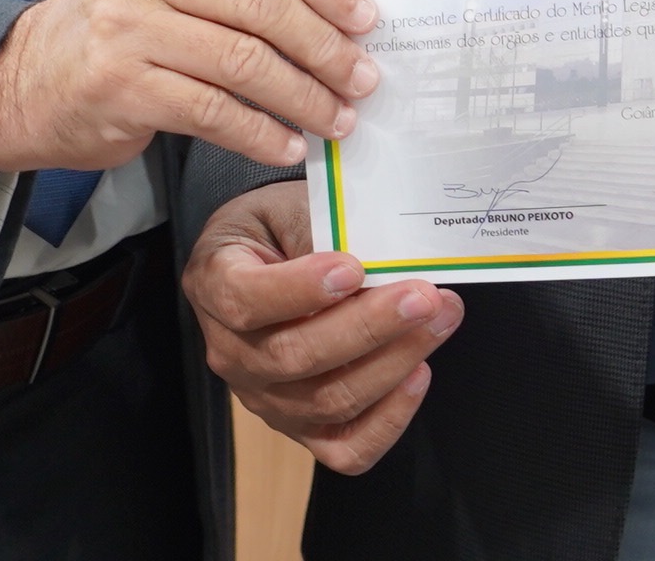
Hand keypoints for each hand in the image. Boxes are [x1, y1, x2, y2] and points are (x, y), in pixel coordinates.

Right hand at [0, 0, 380, 174]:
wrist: (27, 81)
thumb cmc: (119, 28)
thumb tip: (339, 6)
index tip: (366, 18)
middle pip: (261, 3)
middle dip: (325, 46)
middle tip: (362, 78)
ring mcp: (125, 27)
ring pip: (243, 60)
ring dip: (302, 95)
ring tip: (335, 118)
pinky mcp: (119, 87)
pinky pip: (212, 111)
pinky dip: (260, 132)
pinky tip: (286, 143)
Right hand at [184, 183, 461, 473]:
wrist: (269, 255)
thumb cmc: (279, 226)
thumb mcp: (289, 205)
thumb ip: (322, 229)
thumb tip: (378, 259)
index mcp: (215, 284)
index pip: (245, 301)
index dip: (299, 290)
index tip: (352, 268)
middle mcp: (231, 352)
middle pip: (294, 356)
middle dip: (369, 327)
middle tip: (423, 296)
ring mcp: (264, 398)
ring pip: (326, 401)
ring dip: (392, 362)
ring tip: (439, 320)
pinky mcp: (301, 427)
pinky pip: (344, 448)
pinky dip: (388, 420)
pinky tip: (418, 374)